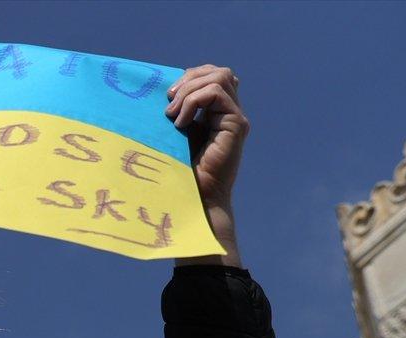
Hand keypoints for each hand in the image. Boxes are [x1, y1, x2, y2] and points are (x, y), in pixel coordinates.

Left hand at [166, 65, 248, 211]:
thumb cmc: (182, 171)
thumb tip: (168, 89)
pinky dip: (193, 102)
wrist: (195, 197)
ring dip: (189, 91)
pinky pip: (216, 93)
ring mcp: (236, 118)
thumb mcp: (179, 133)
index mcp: (218, 113)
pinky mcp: (236, 125)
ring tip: (172, 115)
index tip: (168, 97)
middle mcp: (231, 113)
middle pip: (219, 71)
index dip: (190, 77)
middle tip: (169, 100)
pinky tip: (180, 124)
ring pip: (220, 77)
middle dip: (190, 79)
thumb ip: (182, 110)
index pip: (212, 75)